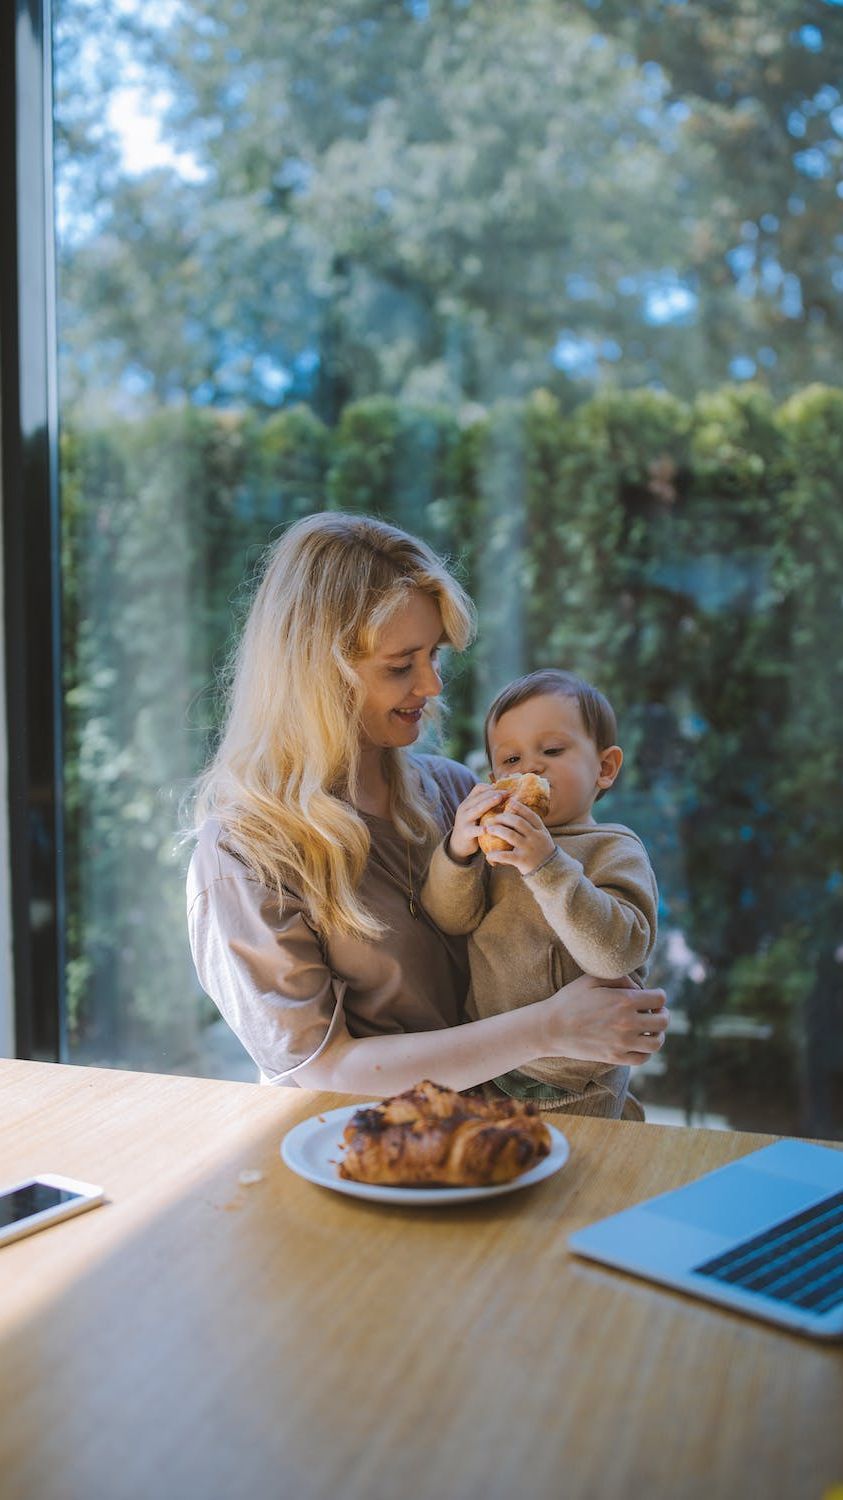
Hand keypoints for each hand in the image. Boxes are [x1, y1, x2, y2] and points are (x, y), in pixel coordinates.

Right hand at [448, 783, 508, 861]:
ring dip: (489, 803)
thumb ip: (486, 804)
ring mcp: (464, 820)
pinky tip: (489, 828)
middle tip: (507, 792)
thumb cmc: (473, 826)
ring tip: (499, 799)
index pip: (479, 788)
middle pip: (480, 797)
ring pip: (477, 809)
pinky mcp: (465, 833)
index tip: (505, 789)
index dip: (492, 787)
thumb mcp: (476, 813)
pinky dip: (481, 829)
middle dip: (494, 793)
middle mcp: (464, 808)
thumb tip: (505, 795)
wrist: (458, 844)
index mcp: (468, 802)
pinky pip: (473, 830)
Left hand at [481, 798, 555, 875]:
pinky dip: (495, 854)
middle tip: (492, 817)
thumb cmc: (542, 852)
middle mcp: (535, 837)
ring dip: (497, 830)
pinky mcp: (522, 860)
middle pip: (518, 822)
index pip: (530, 815)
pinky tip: (488, 854)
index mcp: (541, 830)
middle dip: (503, 817)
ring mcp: (529, 849)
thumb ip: (533, 827)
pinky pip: (505, 856)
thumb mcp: (543, 837)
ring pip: (510, 835)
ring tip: (488, 829)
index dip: (520, 807)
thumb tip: (518, 812)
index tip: (510, 801)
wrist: (551, 872)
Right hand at [541, 975, 668, 1065]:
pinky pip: (643, 1058)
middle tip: (654, 1012)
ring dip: (658, 1034)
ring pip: (657, 1042)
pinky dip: (646, 1051)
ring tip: (650, 1029)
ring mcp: (622, 1043)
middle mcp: (627, 1023)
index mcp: (624, 1000)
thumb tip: (638, 987)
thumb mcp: (591, 978)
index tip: (651, 997)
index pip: (659, 999)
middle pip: (663, 1021)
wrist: (550, 1028)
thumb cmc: (569, 1000)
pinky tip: (639, 1043)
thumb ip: (619, 977)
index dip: (658, 995)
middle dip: (662, 1014)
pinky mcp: (615, 1058)